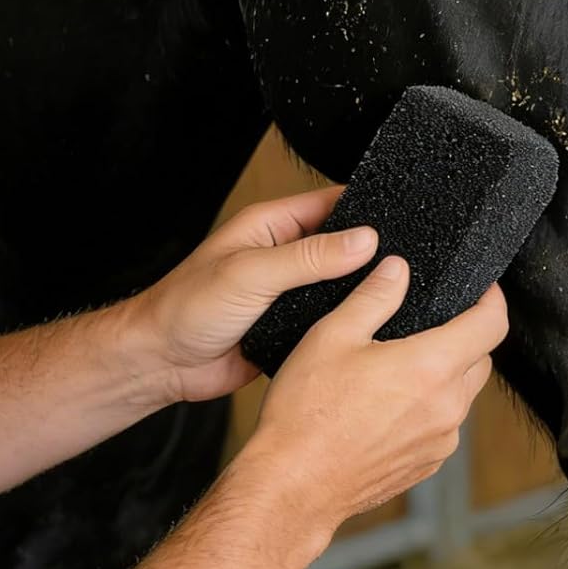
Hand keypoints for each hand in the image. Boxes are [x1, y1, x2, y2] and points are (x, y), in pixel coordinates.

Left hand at [125, 186, 379, 406]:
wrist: (161, 365)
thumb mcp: (251, 273)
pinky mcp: (293, 327)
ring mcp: (291, 292)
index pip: (332, 203)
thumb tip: (364, 240)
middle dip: (371, 252)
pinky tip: (371, 325)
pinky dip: (347, 322)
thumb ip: (308, 257)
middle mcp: (285, 255)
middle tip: (406, 261)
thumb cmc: (185, 307)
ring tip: (398, 292)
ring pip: (341, 285)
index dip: (366, 208)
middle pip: (343, 245)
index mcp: (273, 225)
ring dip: (360, 290)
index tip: (401, 217)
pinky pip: (330, 320)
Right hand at [245, 258, 507, 530]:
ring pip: (462, 394)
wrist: (292, 485)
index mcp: (432, 368)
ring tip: (402, 363)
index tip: (482, 288)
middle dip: (467, 335)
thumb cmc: (307, 412)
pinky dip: (430, 407)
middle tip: (431, 322)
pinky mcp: (426, 465)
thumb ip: (374, 296)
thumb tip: (398, 269)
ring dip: (446, 374)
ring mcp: (440, 442)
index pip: (492, 325)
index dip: (492, 299)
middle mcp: (447, 407)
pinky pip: (443, 425)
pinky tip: (391, 403)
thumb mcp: (333, 336)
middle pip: (481, 359)